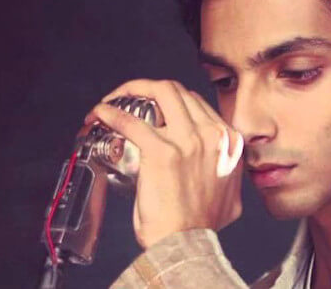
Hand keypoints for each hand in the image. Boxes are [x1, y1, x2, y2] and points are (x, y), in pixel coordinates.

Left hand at [84, 79, 243, 248]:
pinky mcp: (161, 151)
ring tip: (115, 99)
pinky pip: (131, 121)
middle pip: (178, 90)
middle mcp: (211, 134)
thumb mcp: (230, 194)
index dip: (172, 100)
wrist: (188, 244)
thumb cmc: (202, 225)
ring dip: (132, 90)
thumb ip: (225, 174)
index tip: (156, 107)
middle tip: (132, 96)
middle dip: (150, 87)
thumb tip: (217, 172)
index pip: (198, 103)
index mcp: (228, 141)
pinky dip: (112, 113)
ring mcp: (187, 140)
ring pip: (161, 92)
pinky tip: (100, 113)